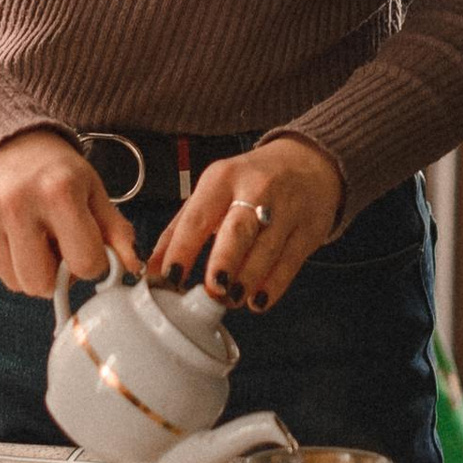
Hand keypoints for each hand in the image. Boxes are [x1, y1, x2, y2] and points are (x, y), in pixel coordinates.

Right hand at [0, 129, 140, 297]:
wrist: (6, 141)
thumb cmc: (56, 169)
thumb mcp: (92, 190)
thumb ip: (115, 230)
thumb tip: (133, 267)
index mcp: (58, 192)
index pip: (84, 263)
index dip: (91, 263)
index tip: (87, 247)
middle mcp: (18, 205)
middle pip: (41, 284)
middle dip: (57, 277)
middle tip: (60, 251)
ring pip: (17, 283)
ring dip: (33, 271)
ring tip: (38, 241)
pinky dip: (12, 262)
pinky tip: (17, 235)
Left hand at [148, 133, 342, 307]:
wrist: (307, 163)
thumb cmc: (251, 181)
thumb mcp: (213, 191)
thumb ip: (180, 229)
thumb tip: (153, 268)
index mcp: (223, 178)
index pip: (198, 216)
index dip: (183, 249)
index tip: (170, 276)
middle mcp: (256, 189)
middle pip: (239, 229)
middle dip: (223, 261)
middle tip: (211, 289)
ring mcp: (287, 209)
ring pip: (266, 249)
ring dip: (247, 280)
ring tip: (230, 298)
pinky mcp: (309, 229)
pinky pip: (290, 262)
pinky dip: (273, 285)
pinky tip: (258, 299)